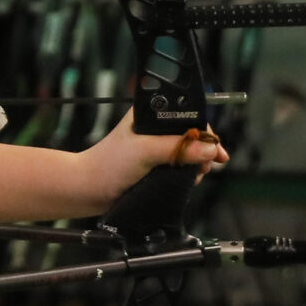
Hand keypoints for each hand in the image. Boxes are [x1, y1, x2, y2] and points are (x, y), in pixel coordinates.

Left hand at [81, 116, 229, 206]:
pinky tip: (189, 181)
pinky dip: (188, 174)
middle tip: (209, 165)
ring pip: (188, 153)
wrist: (88, 190)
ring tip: (197, 175)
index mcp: (151, 115)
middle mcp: (155, 129)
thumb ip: (178, 148)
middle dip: (204, 150)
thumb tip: (210, 149)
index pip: (188, 116)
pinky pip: (180, 167)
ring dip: (198, 164)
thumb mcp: (146, 152)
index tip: (216, 149)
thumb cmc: (108, 165)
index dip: (205, 132)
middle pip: (192, 135)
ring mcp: (155, 149)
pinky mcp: (155, 166)